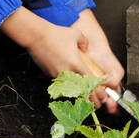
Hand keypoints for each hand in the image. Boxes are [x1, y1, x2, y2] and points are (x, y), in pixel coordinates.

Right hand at [0, 7, 125, 111]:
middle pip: (81, 90)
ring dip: (78, 92)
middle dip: (90, 98)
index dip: (98, 90)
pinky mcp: (49, 74)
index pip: (90, 82)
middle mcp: (67, 71)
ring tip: (84, 95)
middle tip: (96, 103)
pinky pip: (61, 81)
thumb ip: (84, 42)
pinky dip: (67, 83)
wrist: (36, 36)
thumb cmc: (54, 34)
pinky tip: (70, 83)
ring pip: (71, 87)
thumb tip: (86, 46)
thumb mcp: (76, 34)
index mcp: (76, 63)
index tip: (102, 94)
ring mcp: (57, 74)